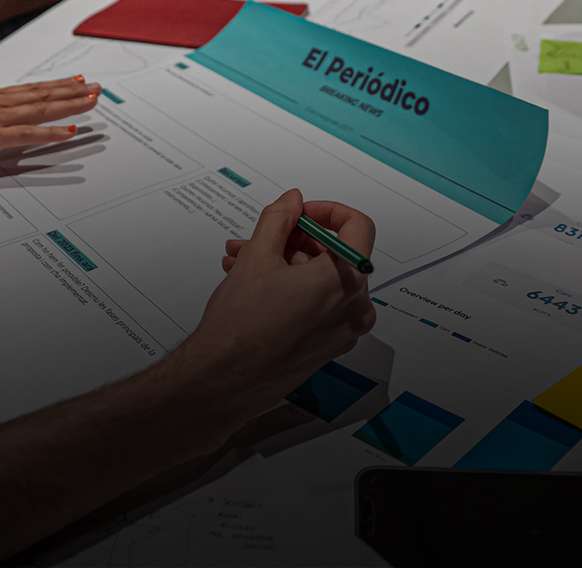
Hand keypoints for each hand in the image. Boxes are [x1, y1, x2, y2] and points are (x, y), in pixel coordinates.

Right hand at [0, 69, 101, 157]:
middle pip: (42, 95)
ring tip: (92, 101)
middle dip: (72, 92)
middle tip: (96, 87)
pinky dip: (51, 133)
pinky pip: (28, 134)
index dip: (55, 85)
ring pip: (41, 110)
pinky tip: (70, 131)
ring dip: (69, 105)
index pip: (30, 89)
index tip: (75, 80)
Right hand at [167, 190, 376, 418]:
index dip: (327, 211)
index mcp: (345, 282)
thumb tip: (293, 201)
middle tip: (261, 237)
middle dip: (294, 240)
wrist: (223, 380)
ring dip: (284, 263)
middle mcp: (353, 309)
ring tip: (242, 259)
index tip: (300, 212)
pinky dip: (291, 289)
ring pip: (320, 280)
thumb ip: (279, 219)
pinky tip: (253, 283)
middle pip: (335, 254)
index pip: (357, 227)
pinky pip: (317, 305)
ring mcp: (342, 332)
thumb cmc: (241, 326)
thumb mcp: (257, 257)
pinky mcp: (327, 346)